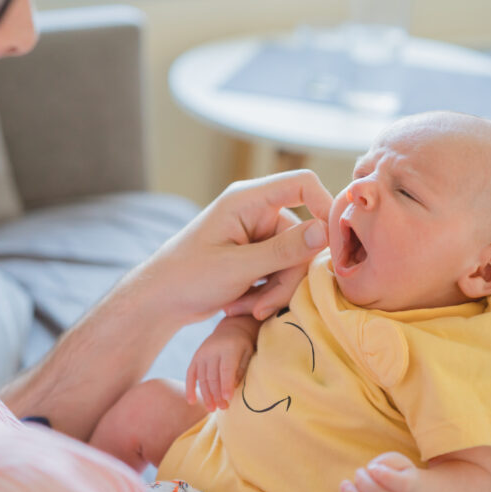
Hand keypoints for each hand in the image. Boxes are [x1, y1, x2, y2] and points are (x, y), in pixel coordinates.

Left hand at [139, 170, 331, 325]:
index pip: (302, 183)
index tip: (332, 244)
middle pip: (300, 237)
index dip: (324, 207)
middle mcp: (255, 212)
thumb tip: (325, 232)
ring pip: (292, 261)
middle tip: (262, 306)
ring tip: (243, 308)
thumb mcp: (237, 267)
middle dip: (285, 277)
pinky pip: (279, 272)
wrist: (158, 302)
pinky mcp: (255, 256)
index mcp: (247, 200)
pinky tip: (240, 306)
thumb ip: (283, 251)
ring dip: (273, 290)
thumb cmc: (187, 278)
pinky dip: (265, 293)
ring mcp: (256, 235)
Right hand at [186, 316, 258, 410]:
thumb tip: (231, 389)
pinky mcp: (195, 357)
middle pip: (213, 376)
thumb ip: (240, 370)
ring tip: (212, 409)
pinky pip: (190, 374)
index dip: (226, 385)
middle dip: (217, 394)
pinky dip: (190, 388)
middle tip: (223, 408)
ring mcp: (202, 353)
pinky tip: (191, 401)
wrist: (231, 329)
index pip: (226, 369)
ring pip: (202, 378)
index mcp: (229, 348)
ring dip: (206, 395)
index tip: (228, 399)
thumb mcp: (248, 354)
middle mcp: (213, 350)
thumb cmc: (243, 346)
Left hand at [340, 452, 420, 491]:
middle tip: (359, 472)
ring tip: (345, 485)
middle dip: (362, 482)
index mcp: (412, 487)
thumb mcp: (397, 461)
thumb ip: (387, 461)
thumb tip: (372, 471)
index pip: (404, 485)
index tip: (372, 467)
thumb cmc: (397, 474)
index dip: (385, 475)